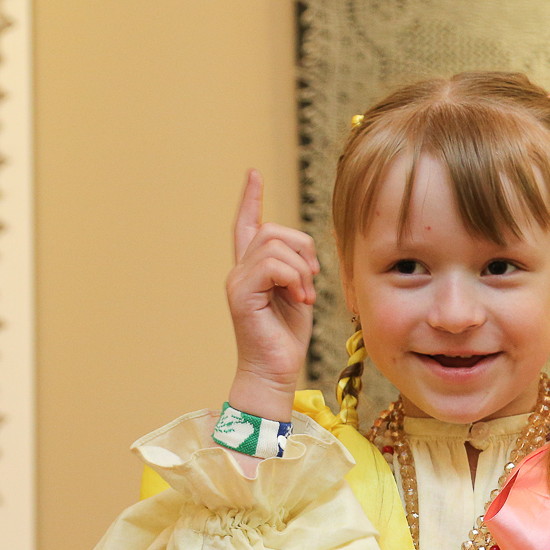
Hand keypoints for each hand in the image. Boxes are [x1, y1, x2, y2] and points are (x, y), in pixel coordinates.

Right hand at [225, 169, 318, 421]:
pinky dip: (294, 278)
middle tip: (312, 280)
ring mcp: (237, 282)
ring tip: (305, 295)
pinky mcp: (241, 294)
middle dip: (301, 247)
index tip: (253, 174)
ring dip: (300, 267)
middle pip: (271, 230)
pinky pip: (272, 265)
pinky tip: (300, 300)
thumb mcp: (298, 296)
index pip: (247, 226)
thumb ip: (296, 270)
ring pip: (273, 244)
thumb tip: (305, 254)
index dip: (250, 199)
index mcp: (253, 271)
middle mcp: (239, 272)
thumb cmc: (287, 341)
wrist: (274, 374)